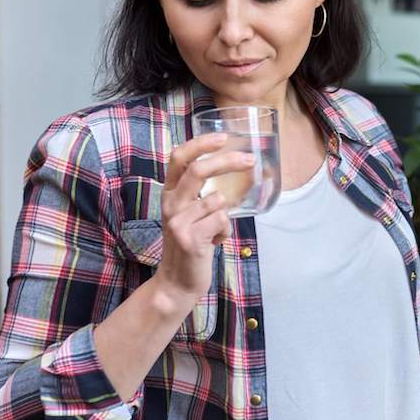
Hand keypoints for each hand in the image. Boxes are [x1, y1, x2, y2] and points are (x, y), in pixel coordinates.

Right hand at [153, 133, 254, 300]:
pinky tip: (213, 243)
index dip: (200, 144)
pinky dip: (225, 232)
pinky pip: (222, 221)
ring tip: (214, 232)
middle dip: (227, 161)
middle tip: (250, 159)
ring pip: (218, 200)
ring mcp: (178, 222)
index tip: (223, 137)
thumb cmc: (190, 244)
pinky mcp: (190, 239)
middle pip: (199, 170)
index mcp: (169, 194)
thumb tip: (231, 167)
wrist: (177, 282)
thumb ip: (199, 193)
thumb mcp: (188, 213)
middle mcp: (170, 204)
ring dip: (225, 217)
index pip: (179, 158)